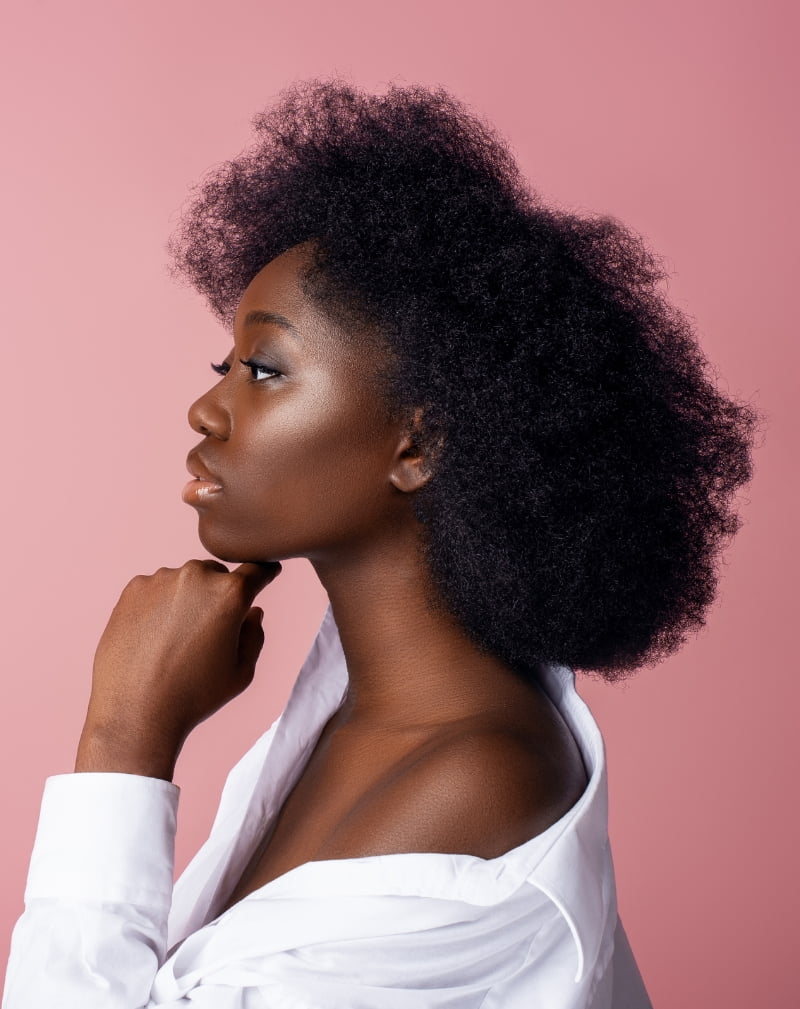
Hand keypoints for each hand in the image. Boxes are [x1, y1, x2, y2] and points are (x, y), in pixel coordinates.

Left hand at [75, 559, 281, 779]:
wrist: (134, 710)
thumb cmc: (193, 695)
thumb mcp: (241, 672)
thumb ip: (254, 634)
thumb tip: (251, 612)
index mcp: (230, 594)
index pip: (256, 571)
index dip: (265, 574)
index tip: (267, 573)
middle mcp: (196, 576)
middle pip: (217, 575)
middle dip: (219, 594)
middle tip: (209, 630)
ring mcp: (160, 579)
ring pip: (185, 582)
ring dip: (187, 599)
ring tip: (176, 639)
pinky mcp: (133, 589)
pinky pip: (156, 589)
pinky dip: (159, 605)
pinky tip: (154, 637)